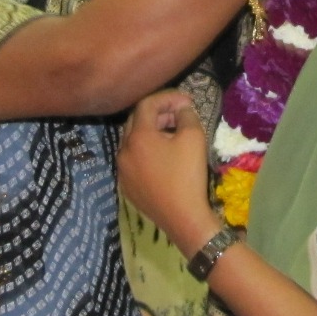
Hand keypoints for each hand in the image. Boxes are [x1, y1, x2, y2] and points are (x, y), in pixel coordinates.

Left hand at [118, 91, 218, 253]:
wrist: (183, 217)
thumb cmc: (189, 175)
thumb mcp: (194, 138)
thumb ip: (186, 115)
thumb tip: (182, 108)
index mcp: (137, 136)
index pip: (147, 105)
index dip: (167, 98)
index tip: (186, 101)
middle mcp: (123, 150)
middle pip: (136, 121)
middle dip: (158, 113)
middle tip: (178, 115)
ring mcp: (122, 170)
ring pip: (133, 141)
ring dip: (151, 132)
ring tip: (172, 135)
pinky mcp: (126, 186)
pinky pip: (133, 160)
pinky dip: (146, 152)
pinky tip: (163, 158)